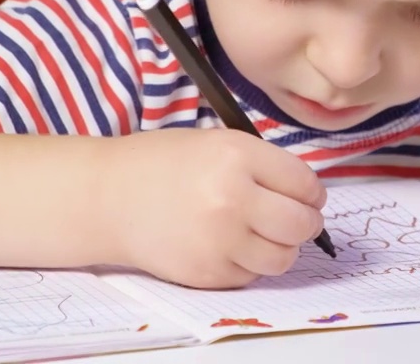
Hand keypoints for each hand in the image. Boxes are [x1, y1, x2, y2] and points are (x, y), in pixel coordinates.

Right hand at [99, 128, 326, 288]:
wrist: (108, 197)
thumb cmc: (163, 164)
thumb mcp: (217, 142)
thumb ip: (263, 165)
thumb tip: (308, 196)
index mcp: (238, 156)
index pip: (305, 184)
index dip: (311, 192)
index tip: (307, 195)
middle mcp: (232, 198)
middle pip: (302, 224)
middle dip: (306, 223)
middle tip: (297, 218)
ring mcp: (219, 240)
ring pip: (283, 257)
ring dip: (281, 247)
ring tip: (264, 234)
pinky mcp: (206, 272)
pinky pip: (251, 275)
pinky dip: (249, 264)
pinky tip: (231, 245)